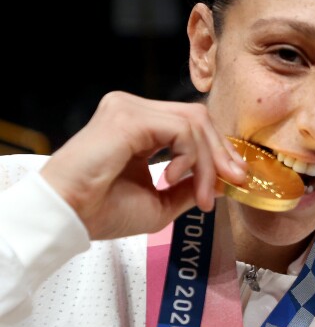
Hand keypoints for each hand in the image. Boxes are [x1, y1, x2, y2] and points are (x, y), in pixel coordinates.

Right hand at [40, 91, 246, 239]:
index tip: (235, 178)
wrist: (67, 218)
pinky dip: (190, 157)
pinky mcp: (128, 117)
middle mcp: (133, 110)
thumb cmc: (102, 212)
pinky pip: (180, 130)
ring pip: (193, 123)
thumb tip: (223, 181)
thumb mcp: (161, 203)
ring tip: (201, 195)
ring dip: (208, 162)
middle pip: (197, 118)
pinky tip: (171, 179)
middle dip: (223, 152)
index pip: (191, 124)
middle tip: (235, 181)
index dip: (219, 149)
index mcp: (139, 127)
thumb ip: (190, 188)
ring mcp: (129, 109)